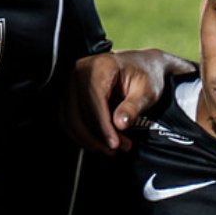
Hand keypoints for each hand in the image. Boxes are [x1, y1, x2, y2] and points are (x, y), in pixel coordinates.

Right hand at [66, 49, 194, 153]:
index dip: (102, 126)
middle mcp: (79, 72)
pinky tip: (96, 141)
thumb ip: (133, 106)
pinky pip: (67, 118)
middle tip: (115, 149)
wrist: (141, 65)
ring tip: (108, 148)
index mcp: (99, 66)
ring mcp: (70, 82)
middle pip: (78, 111)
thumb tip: (119, 124)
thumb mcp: (147, 90)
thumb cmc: (146, 74)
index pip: (93, 100)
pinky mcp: (68, 93)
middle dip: (95, 135)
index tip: (114, 143)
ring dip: (87, 138)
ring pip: (69, 118)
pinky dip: (80, 133)